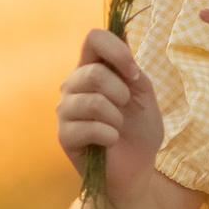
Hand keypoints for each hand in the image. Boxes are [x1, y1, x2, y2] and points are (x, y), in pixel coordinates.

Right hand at [55, 28, 163, 202]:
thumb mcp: (145, 96)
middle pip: (94, 73)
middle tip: (125, 108)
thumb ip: (133, 71)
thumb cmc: (139, 131)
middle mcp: (74, 84)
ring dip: (116, 118)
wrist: (135, 170)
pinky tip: (110, 141)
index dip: (116, 50)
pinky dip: (109, 135)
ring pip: (93, 101)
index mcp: (93, 67)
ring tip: (117, 127)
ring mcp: (66, 109)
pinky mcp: (64, 135)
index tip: (133, 72)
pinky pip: (89, 127)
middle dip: (121, 93)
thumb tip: (123, 39)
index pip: (94, 38)